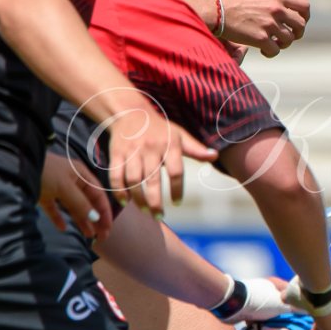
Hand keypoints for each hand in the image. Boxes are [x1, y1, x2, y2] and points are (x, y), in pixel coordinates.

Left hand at [38, 152, 110, 239]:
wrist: (16, 166)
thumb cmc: (45, 172)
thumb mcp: (65, 187)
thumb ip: (81, 203)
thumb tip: (96, 219)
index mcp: (81, 175)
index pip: (98, 195)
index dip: (105, 212)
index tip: (108, 228)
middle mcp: (72, 181)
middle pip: (88, 202)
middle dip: (95, 219)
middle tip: (101, 237)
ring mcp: (57, 188)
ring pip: (73, 207)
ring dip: (81, 221)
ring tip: (87, 236)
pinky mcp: (44, 195)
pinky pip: (55, 209)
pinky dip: (59, 218)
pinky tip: (63, 228)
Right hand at [101, 104, 216, 215]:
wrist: (130, 113)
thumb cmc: (159, 128)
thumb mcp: (179, 135)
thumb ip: (195, 149)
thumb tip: (215, 156)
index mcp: (169, 145)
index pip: (176, 172)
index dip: (177, 190)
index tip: (177, 203)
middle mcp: (150, 149)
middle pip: (152, 179)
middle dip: (155, 201)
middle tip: (158, 216)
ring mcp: (132, 151)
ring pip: (133, 180)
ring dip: (138, 199)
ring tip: (145, 211)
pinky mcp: (116, 154)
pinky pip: (116, 175)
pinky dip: (118, 190)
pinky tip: (125, 201)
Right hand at [219, 0, 310, 56]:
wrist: (216, 9)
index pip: (304, 6)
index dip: (305, 16)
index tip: (300, 22)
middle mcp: (277, 10)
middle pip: (300, 25)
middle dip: (297, 33)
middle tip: (288, 37)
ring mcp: (270, 25)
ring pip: (288, 39)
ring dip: (283, 44)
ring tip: (274, 44)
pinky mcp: (261, 38)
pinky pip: (275, 50)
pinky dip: (271, 53)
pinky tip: (264, 51)